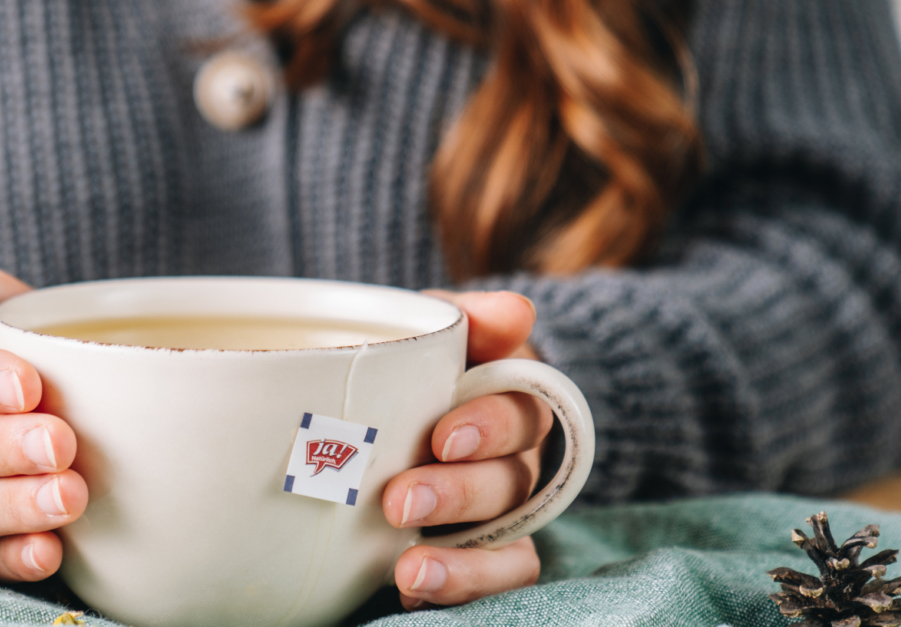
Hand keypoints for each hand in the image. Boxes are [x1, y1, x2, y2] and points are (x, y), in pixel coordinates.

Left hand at [383, 290, 550, 609]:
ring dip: (464, 560)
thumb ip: (468, 319)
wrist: (378, 405)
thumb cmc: (412, 361)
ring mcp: (501, 514)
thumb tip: (517, 314)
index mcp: (511, 398)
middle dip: (458, 495)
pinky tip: (413, 586)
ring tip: (410, 569)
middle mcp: (517, 460)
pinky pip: (497, 579)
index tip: (442, 438)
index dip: (490, 426)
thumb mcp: (431, 329)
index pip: (522, 411)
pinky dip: (462, 585)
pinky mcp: (483, 554)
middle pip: (510, 482)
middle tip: (400, 501)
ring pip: (508, 540)